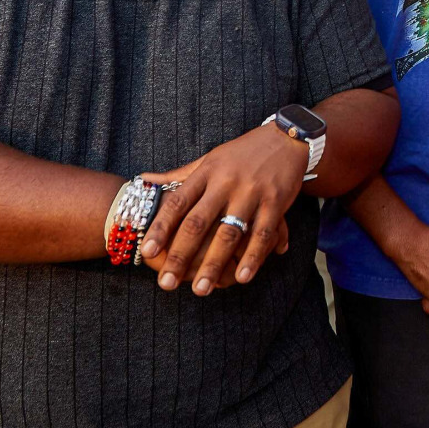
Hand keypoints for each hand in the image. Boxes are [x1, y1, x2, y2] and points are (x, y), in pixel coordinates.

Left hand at [139, 123, 307, 293]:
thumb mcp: (209, 159)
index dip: (161, 227)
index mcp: (206, 173)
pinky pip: (262, 233)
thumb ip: (178, 175)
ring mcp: (252, 192)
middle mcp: (226, 182)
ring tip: (201, 289)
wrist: (287, 138)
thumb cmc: (243, 153)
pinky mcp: (276, 201)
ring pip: (229, 233)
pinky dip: (252, 257)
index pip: (178, 202)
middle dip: (181, 255)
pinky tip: (242, 277)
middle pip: (198, 222)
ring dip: (214, 263)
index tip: (146, 251)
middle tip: (166, 283)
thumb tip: (142, 180)